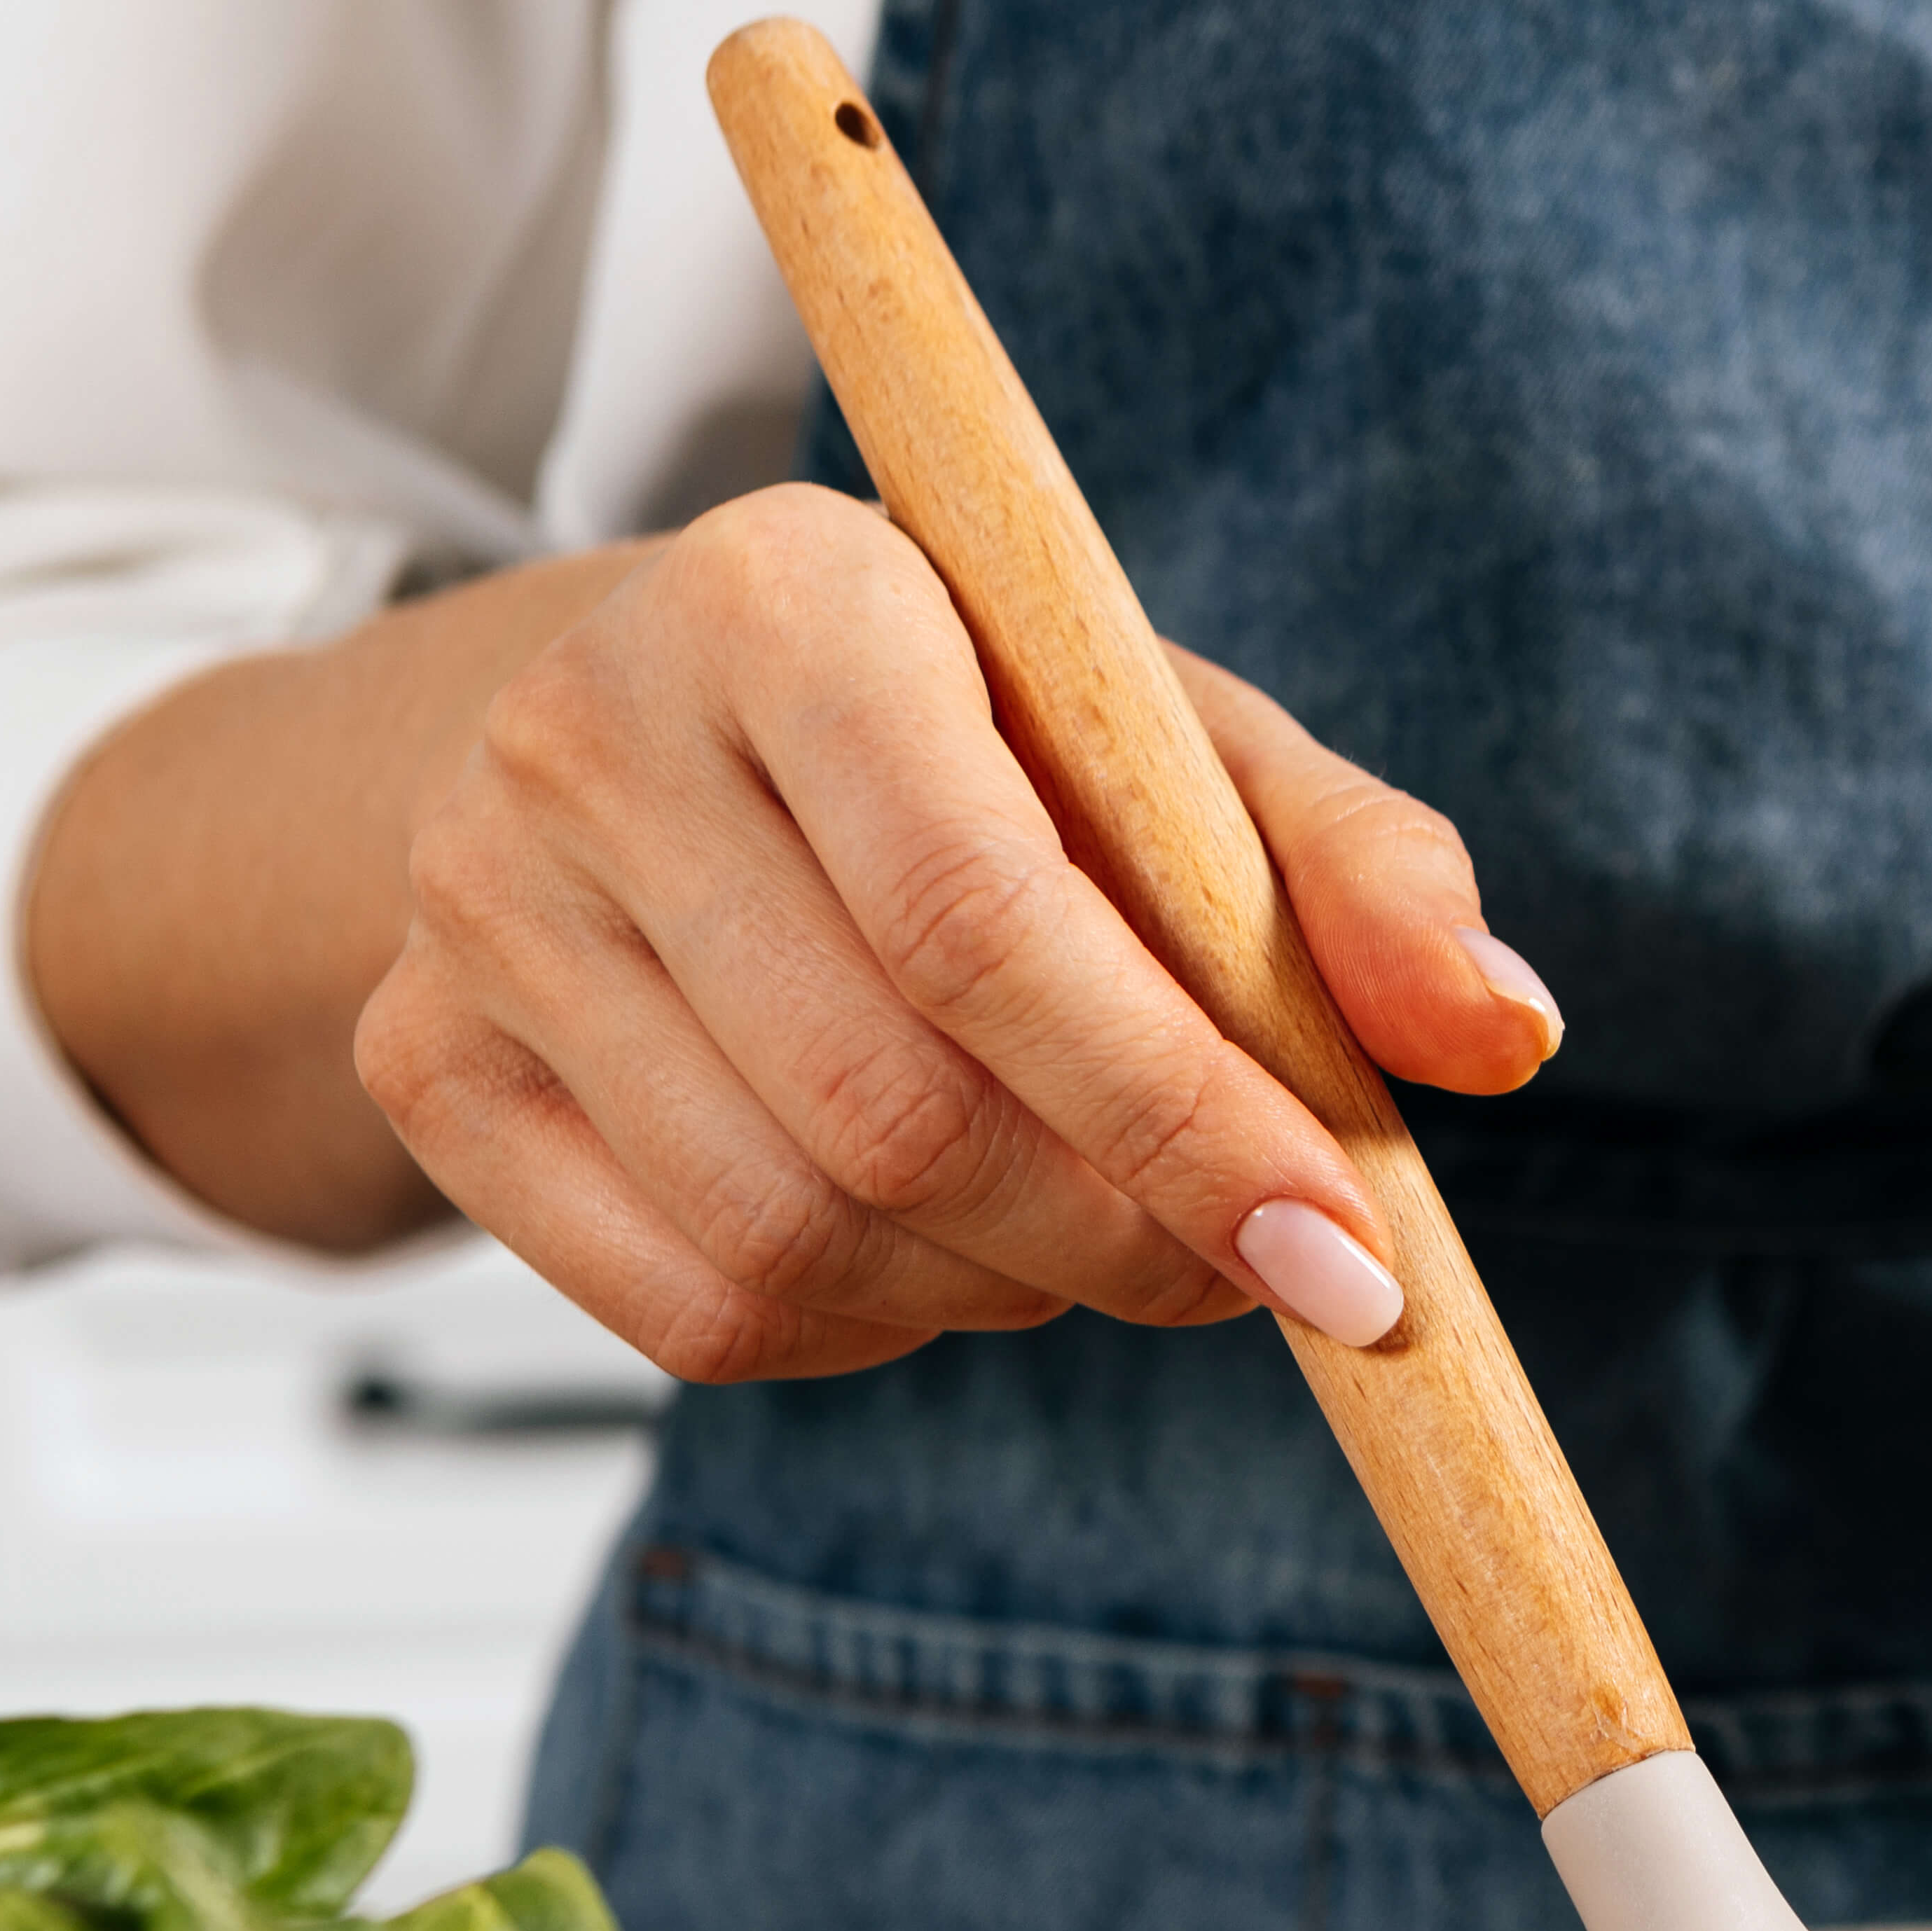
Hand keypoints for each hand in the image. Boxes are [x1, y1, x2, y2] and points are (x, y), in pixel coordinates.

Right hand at [349, 486, 1558, 1380]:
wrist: (664, 734)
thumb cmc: (978, 737)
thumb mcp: (1178, 747)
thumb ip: (1356, 876)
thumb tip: (1502, 1035)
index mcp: (786, 598)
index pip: (986, 919)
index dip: (1185, 1119)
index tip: (1353, 1260)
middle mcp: (583, 739)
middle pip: (895, 1110)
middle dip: (1127, 1237)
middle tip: (1253, 1264)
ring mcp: (473, 916)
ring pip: (796, 1233)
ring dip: (1010, 1291)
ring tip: (1098, 1230)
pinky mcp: (429, 1070)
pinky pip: (696, 1310)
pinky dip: (872, 1332)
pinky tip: (945, 1247)